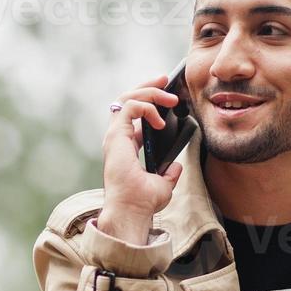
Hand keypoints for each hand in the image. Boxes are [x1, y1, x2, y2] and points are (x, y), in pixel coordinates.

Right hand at [98, 74, 183, 243]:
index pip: (132, 114)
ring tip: (170, 97)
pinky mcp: (116, 136)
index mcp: (125, 147)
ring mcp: (114, 136)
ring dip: (150, 92)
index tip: (167, 97)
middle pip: (127, 100)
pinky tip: (161, 119)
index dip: (149, 101)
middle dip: (147, 86)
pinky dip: (146, 107)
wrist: (132, 211)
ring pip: (126, 98)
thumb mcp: (162, 184)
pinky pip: (129, 108)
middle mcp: (117, 138)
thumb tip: (176, 166)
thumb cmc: (142, 203)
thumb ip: (168, 173)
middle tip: (166, 79)